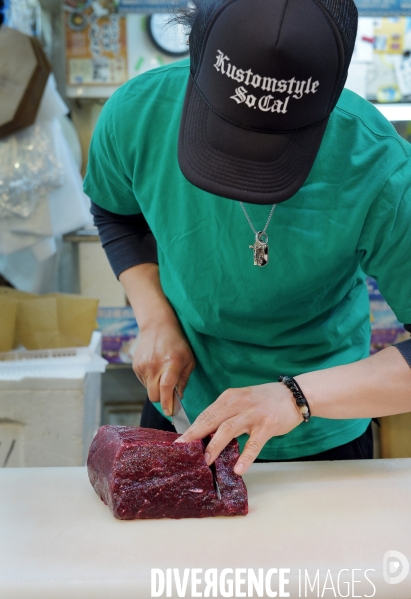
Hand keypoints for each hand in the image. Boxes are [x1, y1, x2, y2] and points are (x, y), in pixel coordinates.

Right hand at [133, 321, 195, 415]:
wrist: (157, 326)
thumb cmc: (177, 343)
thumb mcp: (188, 360)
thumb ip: (184, 380)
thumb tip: (178, 397)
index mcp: (170, 364)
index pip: (166, 389)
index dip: (168, 403)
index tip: (170, 412)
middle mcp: (154, 366)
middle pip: (154, 396)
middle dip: (162, 399)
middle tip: (170, 395)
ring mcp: (143, 367)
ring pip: (148, 390)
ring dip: (156, 388)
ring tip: (163, 373)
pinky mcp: (136, 367)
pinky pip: (144, 382)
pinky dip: (150, 380)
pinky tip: (156, 368)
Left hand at [176, 383, 302, 474]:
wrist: (295, 394)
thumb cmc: (265, 401)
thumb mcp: (242, 401)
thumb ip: (226, 414)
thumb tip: (207, 434)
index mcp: (230, 398)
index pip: (206, 414)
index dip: (192, 428)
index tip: (178, 443)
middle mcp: (238, 403)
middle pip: (212, 419)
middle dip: (195, 436)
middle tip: (182, 451)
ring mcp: (253, 413)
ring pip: (228, 429)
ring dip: (215, 445)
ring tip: (205, 461)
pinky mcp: (268, 424)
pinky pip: (255, 443)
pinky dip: (246, 456)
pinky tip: (239, 469)